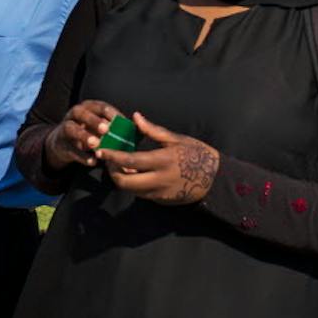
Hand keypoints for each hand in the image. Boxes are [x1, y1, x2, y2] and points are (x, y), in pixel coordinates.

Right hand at [44, 99, 119, 170]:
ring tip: (95, 144)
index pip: (101, 107)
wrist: (64, 144)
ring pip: (71, 128)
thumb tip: (139, 130)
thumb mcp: (104, 128)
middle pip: (82, 113)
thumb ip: (121, 128)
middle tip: (106, 129)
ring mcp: (65, 128)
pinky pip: (70, 149)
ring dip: (84, 135)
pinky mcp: (61, 145)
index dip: (111, 114)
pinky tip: (92, 161)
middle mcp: (75, 115)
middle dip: (94, 120)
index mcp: (89, 107)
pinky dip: (81, 156)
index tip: (122, 123)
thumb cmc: (91, 133)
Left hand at [97, 114, 217, 204]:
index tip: (102, 151)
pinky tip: (137, 173)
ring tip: (123, 165)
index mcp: (162, 161)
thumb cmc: (196, 154)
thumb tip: (135, 117)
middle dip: (112, 172)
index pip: (130, 161)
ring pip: (130, 190)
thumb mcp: (176, 139)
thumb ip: (152, 130)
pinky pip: (141, 194)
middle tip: (110, 161)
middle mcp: (159, 180)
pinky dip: (134, 184)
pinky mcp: (161, 201)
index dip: (112, 157)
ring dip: (122, 179)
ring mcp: (160, 193)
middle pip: (124, 183)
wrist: (216, 179)